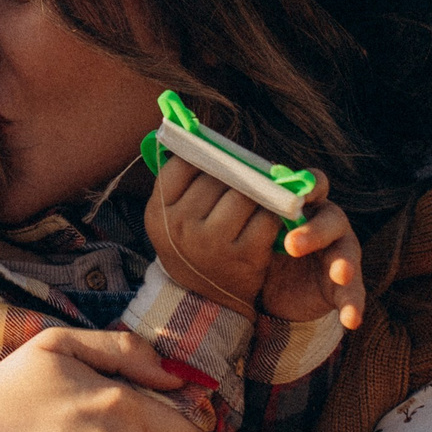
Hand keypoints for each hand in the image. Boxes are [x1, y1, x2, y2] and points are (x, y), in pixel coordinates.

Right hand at [145, 158, 278, 314]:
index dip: (203, 157)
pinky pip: (266, 217)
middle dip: (234, 174)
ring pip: (245, 194)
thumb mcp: (168, 217)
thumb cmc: (189, 246)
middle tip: (243, 177)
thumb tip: (193, 131)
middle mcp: (181, 226)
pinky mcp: (245, 255)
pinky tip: (267, 217)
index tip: (214, 162)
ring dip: (256, 192)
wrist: (202, 300)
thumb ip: (176, 181)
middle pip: (218, 176)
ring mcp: (213, 242)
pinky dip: (273, 213)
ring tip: (256, 197)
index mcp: (159, 212)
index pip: (183, 164)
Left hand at [261, 180, 365, 329]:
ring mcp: (341, 255)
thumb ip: (256, 215)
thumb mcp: (257, 235)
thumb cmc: (264, 251)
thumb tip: (234, 187)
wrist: (270, 295)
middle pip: (332, 220)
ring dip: (344, 264)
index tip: (299, 194)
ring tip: (340, 274)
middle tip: (291, 245)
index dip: (312, 186)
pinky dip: (352, 307)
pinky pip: (352, 294)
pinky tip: (351, 320)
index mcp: (308, 206)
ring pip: (347, 255)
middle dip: (314, 231)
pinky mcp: (344, 285)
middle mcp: (329, 226)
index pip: (316, 186)